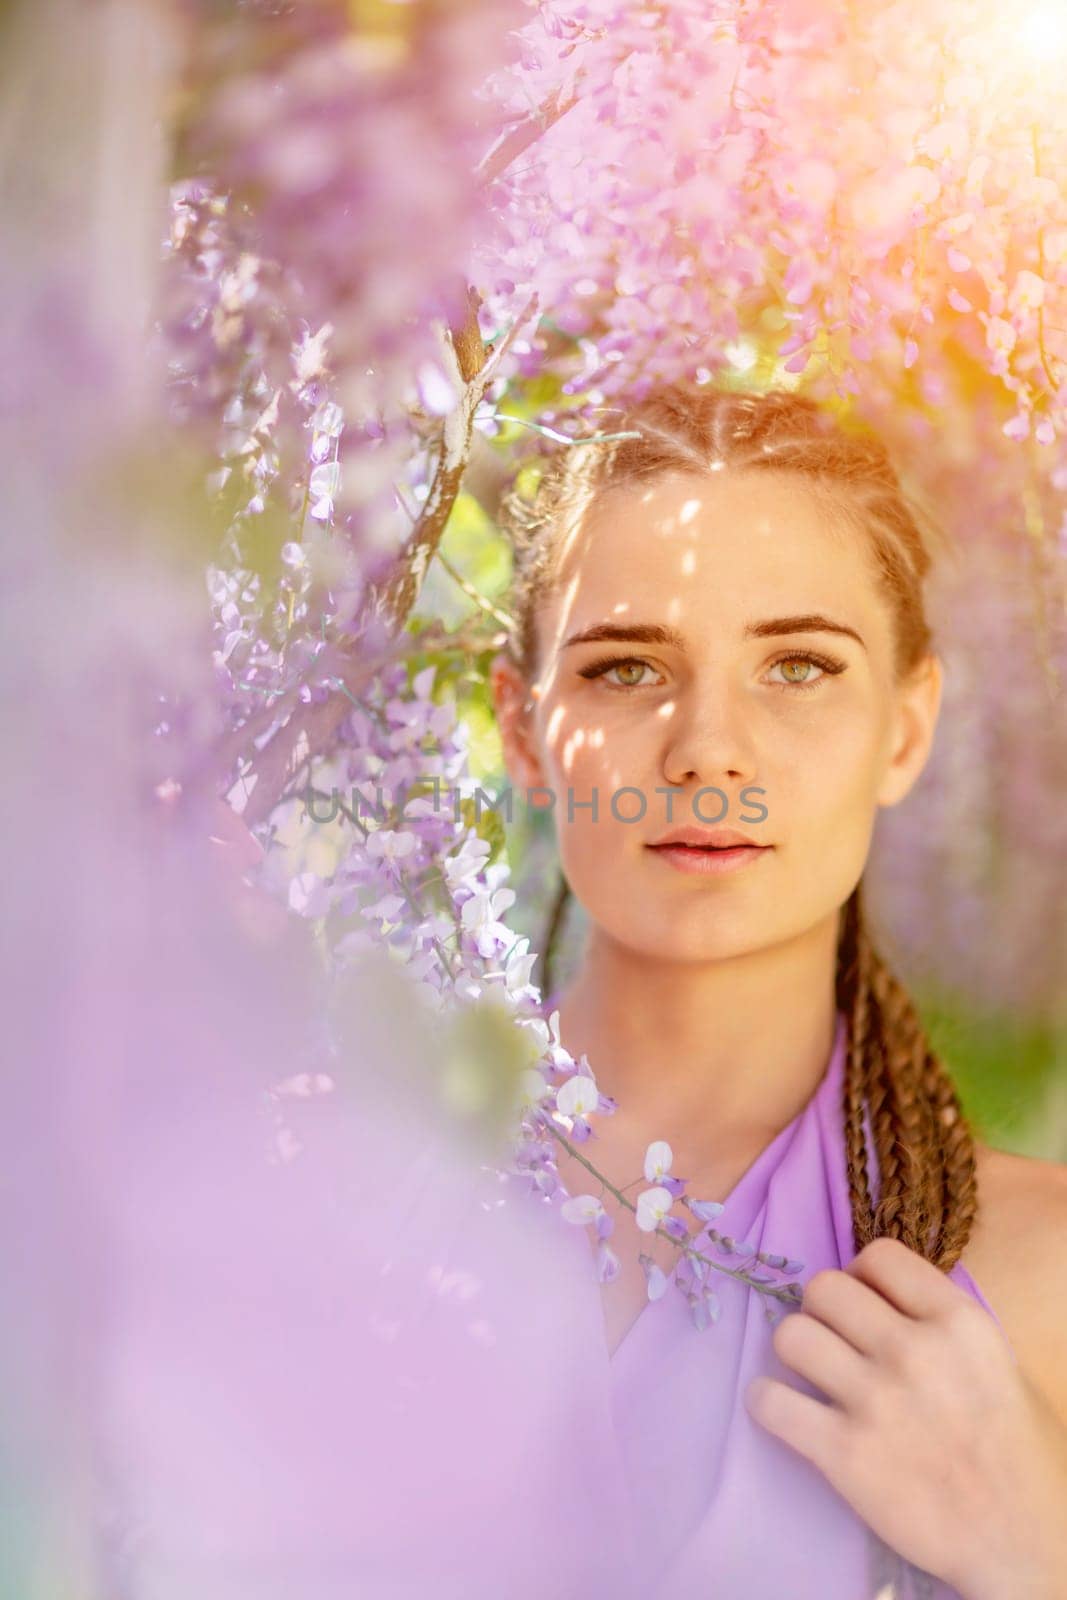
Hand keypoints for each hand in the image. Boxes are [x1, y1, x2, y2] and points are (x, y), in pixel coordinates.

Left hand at [744, 1236, 1066, 1598]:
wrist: (1022, 1544)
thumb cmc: (1019, 1454)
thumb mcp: (997, 1364)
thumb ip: (942, 1325)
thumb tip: (884, 1299)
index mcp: (957, 1321)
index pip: (878, 1255)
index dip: (862, 1276)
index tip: (864, 1302)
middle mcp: (913, 1350)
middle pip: (823, 1287)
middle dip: (823, 1311)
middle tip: (836, 1341)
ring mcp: (875, 1401)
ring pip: (790, 1334)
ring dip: (795, 1352)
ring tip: (811, 1374)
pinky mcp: (843, 1454)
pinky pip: (770, 1402)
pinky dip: (767, 1403)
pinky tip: (785, 1411)